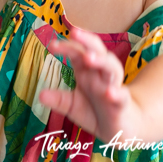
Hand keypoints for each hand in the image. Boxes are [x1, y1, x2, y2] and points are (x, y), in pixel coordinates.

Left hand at [39, 27, 137, 141]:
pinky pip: (122, 95)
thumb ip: (58, 100)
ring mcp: (113, 87)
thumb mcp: (72, 106)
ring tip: (88, 57)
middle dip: (87, 40)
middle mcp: (101, 75)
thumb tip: (40, 95)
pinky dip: (117, 93)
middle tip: (74, 32)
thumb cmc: (95, 112)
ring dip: (101, 60)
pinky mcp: (122, 104)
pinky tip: (109, 93)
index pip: (78, 52)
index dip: (67, 47)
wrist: (120, 129)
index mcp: (87, 72)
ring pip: (111, 68)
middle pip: (97, 51)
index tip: (52, 45)